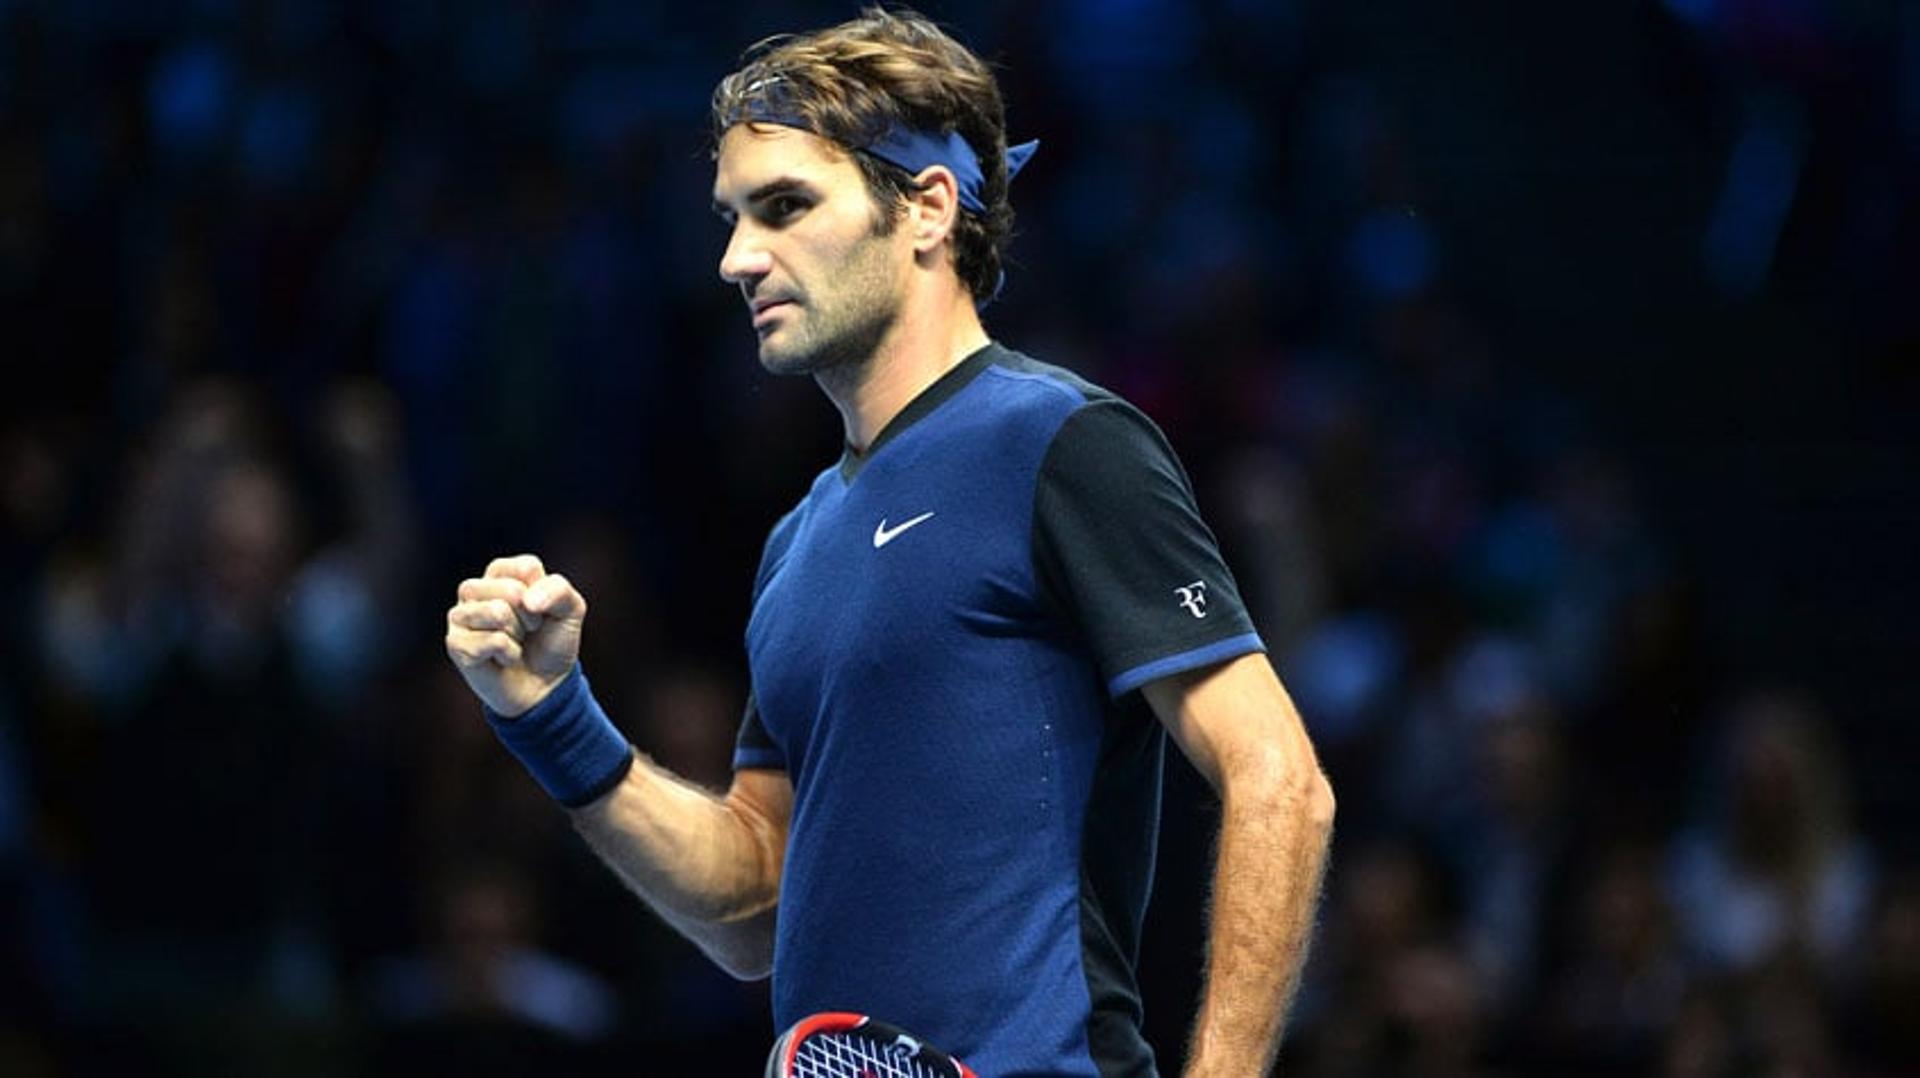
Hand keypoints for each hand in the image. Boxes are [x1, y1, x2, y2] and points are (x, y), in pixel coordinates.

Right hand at [445, 554, 586, 716]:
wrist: (545, 685)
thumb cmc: (552, 642)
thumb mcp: (571, 610)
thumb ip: (559, 590)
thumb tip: (527, 600)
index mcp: (500, 572)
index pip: (527, 568)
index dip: (544, 594)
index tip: (541, 610)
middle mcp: (474, 589)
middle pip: (512, 590)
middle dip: (531, 616)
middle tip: (528, 630)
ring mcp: (460, 616)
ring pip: (497, 612)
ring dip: (518, 634)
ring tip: (515, 642)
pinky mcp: (455, 643)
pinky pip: (493, 641)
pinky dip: (509, 654)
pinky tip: (504, 659)